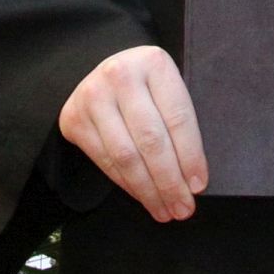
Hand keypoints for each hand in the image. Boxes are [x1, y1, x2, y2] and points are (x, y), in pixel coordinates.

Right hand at [57, 46, 205, 222]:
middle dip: (170, 182)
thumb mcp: (167, 88)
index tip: (199, 186)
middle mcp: (120, 76)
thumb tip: (192, 179)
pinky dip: (127, 185)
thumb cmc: (146, 84)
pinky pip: (106, 162)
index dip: (190, 156)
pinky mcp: (74, 120)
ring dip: (148, 191)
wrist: (101, 70)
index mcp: (154, 63)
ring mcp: (93, 97)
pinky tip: (143, 197)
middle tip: (183, 209)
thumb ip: (178, 122)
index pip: (177, 118)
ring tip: (165, 211)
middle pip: (151, 140)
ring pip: (126, 156)